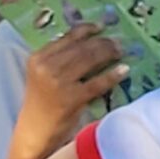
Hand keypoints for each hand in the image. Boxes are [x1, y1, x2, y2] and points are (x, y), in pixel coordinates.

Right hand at [18, 27, 127, 156]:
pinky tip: (123, 70)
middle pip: (81, 47)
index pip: (67, 37)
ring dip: (109, 53)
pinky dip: (112, 75)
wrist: (35, 131)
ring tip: (121, 51)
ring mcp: (58, 83)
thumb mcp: (44, 76)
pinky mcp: (70, 99)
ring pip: (89, 60)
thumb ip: (59, 59)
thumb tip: (90, 42)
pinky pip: (97, 83)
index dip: (87, 29)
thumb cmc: (43, 102)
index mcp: (38, 57)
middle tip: (118, 41)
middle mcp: (46, 66)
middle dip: (103, 42)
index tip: (102, 27)